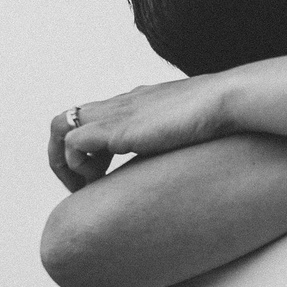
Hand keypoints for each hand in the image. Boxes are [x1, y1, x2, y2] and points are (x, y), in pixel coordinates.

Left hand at [48, 79, 227, 191]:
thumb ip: (178, 139)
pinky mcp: (116, 128)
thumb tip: (190, 166)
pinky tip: (100, 178)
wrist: (225, 100)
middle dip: (64, 157)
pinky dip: (77, 164)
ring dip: (65, 162)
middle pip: (67, 120)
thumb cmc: (219, 116)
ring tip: (86, 186)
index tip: (101, 177)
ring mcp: (115, 114)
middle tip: (82, 186)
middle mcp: (119, 104)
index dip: (89, 150)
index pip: (94, 118)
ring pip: (60, 127)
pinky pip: (73, 142)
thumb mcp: (190, 129)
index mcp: (135, 103)